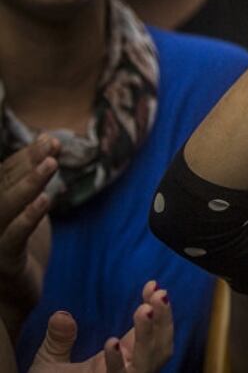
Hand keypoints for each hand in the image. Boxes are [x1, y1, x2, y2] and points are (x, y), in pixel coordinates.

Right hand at [0, 136, 59, 333]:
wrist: (12, 297)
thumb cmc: (17, 249)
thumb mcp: (23, 211)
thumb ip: (28, 183)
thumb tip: (47, 144)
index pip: (3, 175)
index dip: (25, 156)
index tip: (50, 138)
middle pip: (3, 186)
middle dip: (29, 162)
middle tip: (53, 143)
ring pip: (5, 207)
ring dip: (28, 183)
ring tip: (51, 164)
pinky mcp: (3, 261)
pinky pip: (14, 236)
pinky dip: (28, 217)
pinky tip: (46, 200)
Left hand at [30, 281, 172, 372]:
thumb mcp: (52, 361)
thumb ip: (59, 338)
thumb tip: (60, 314)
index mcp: (124, 359)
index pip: (151, 331)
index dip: (156, 309)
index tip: (153, 285)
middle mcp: (129, 371)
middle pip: (160, 346)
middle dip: (163, 319)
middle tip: (160, 294)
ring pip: (148, 361)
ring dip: (149, 335)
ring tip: (143, 309)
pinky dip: (116, 362)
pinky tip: (111, 342)